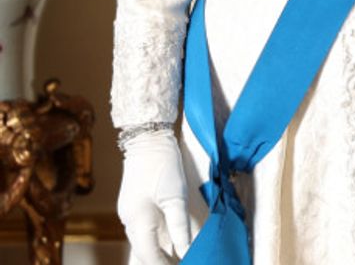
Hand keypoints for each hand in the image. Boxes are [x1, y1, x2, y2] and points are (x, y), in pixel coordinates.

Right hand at [118, 131, 195, 264]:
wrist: (147, 140)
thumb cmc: (163, 166)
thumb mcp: (176, 197)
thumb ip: (180, 227)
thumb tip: (186, 251)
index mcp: (137, 222)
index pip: (149, 256)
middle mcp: (130, 222)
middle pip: (144, 253)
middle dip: (162, 262)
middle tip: (184, 262)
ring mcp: (131, 215)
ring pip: (144, 244)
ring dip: (160, 253)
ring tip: (182, 258)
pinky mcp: (136, 208)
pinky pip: (145, 232)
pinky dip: (158, 241)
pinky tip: (173, 245)